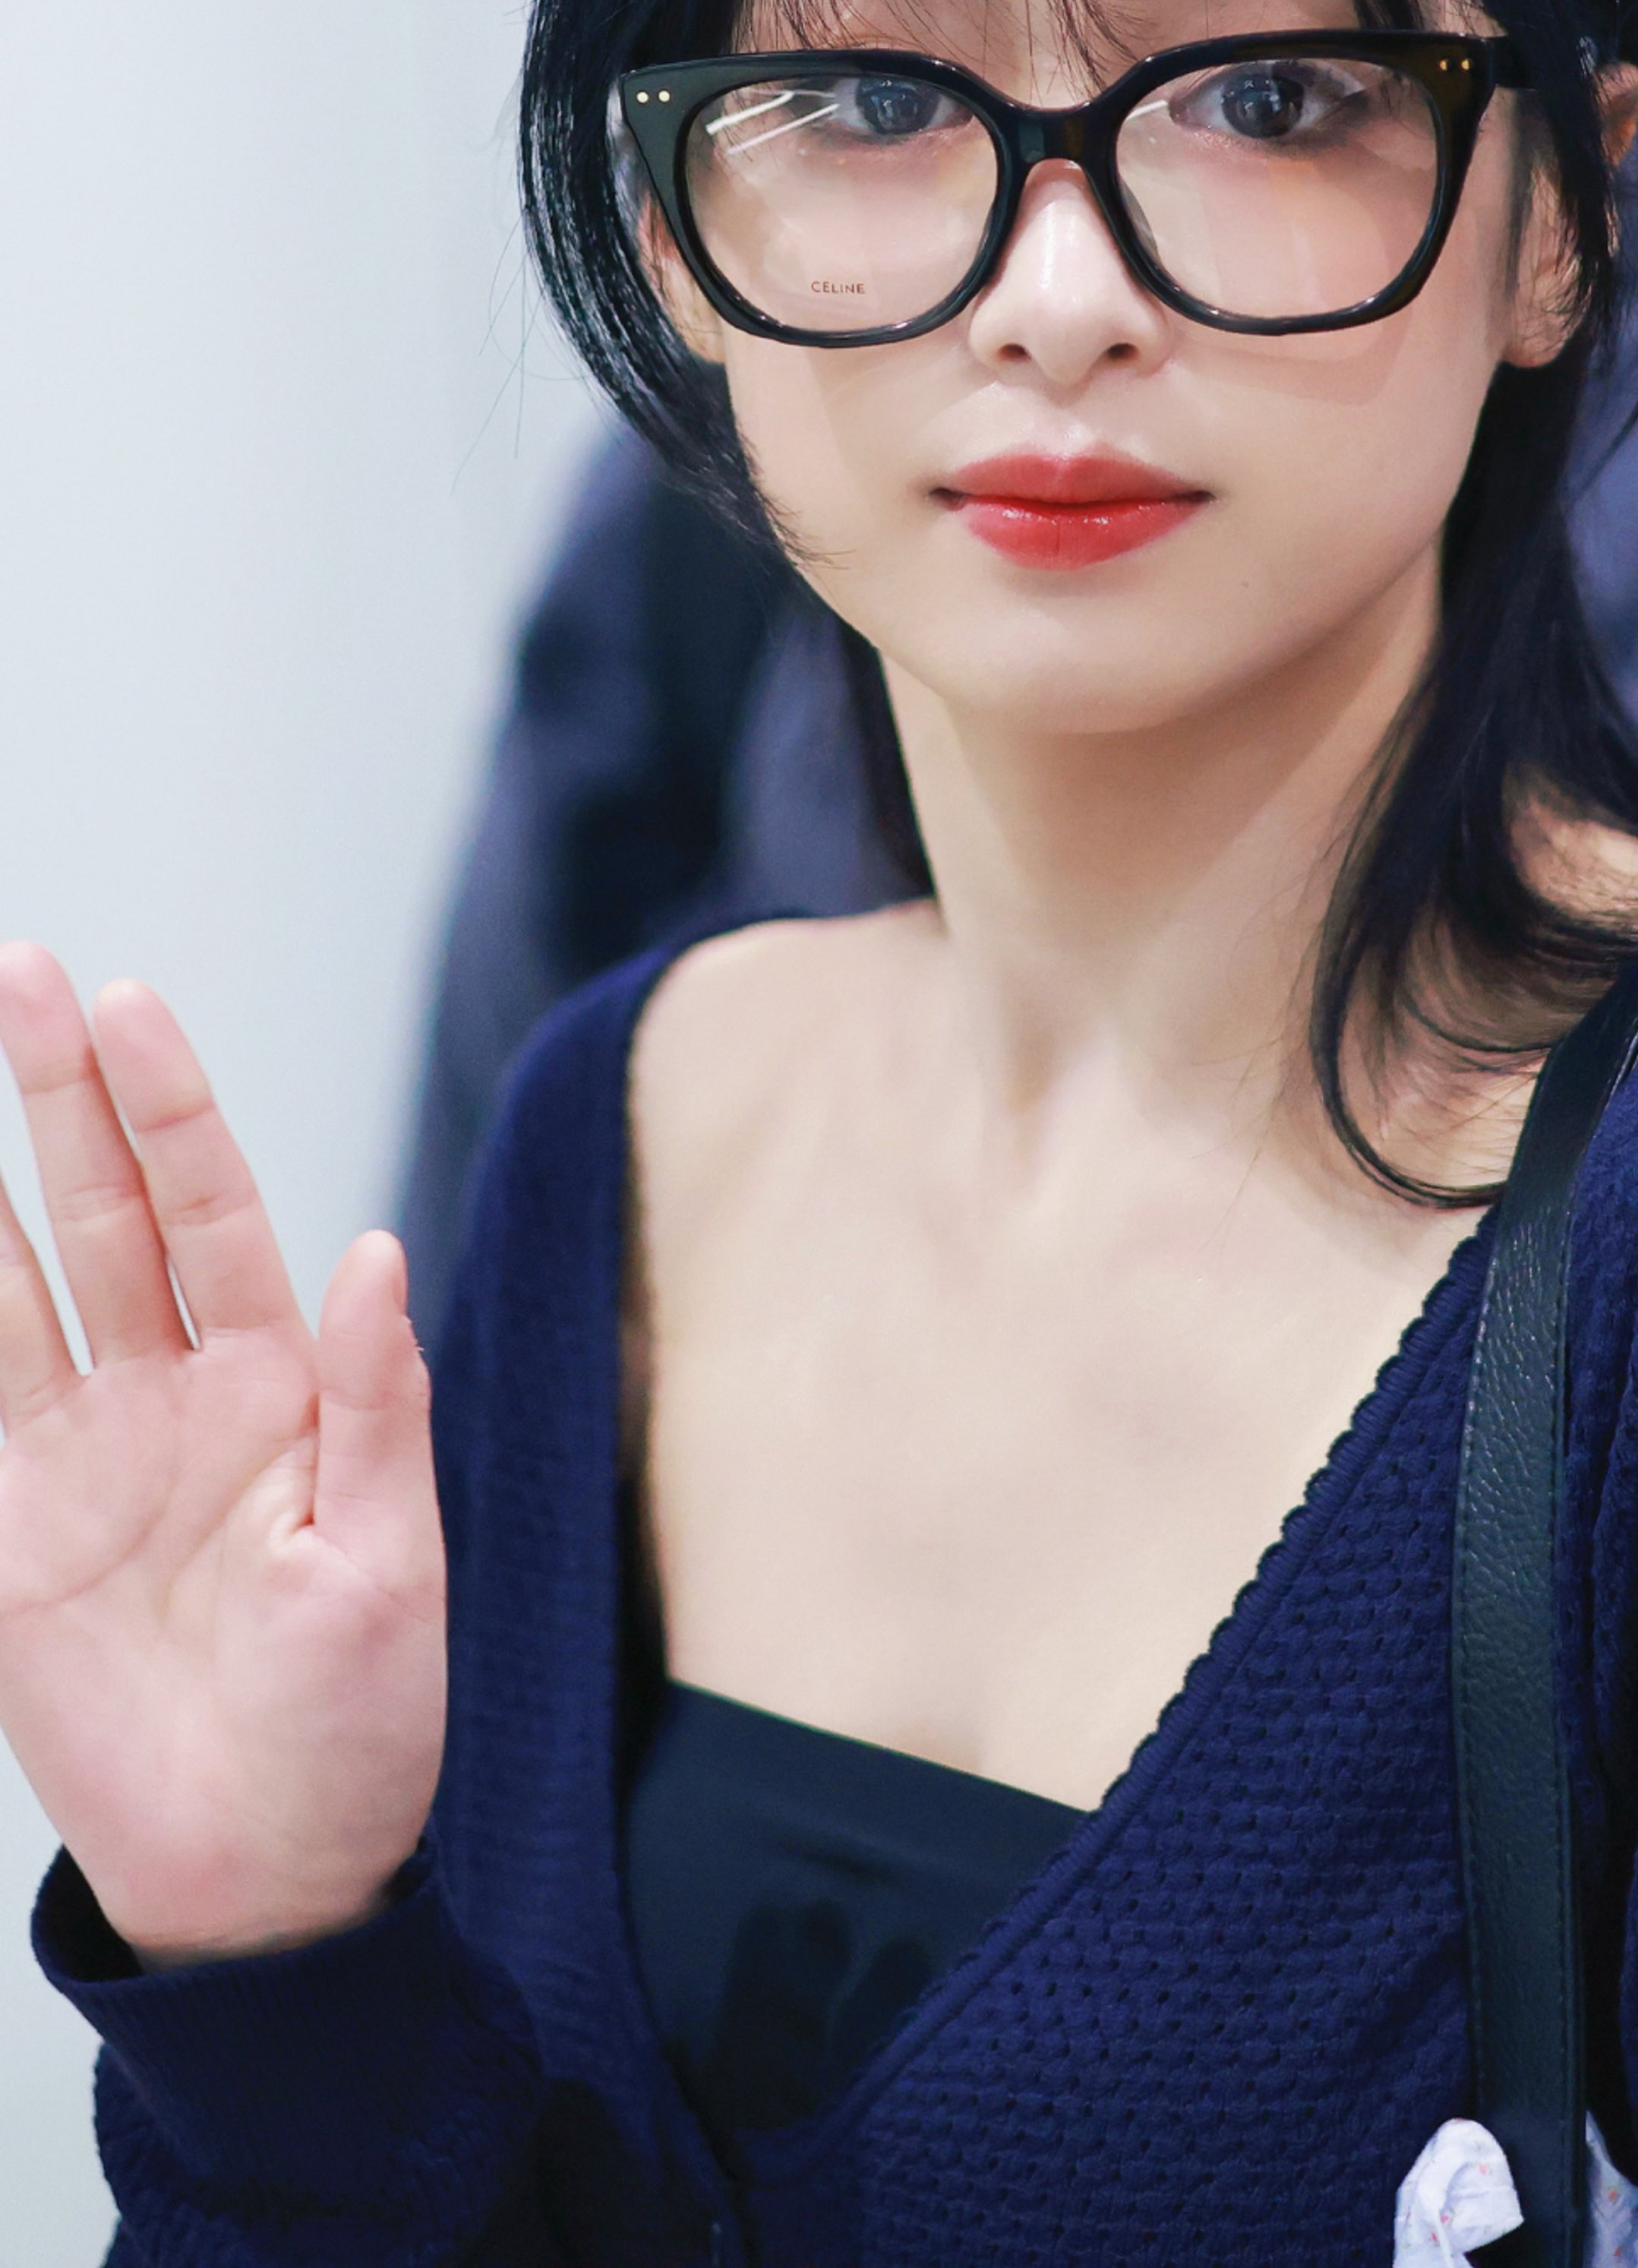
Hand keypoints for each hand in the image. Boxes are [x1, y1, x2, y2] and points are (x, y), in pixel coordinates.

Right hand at [0, 947, 444, 1967]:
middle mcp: (176, 1397)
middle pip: (107, 1210)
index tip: (128, 999)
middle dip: (63, 1091)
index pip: (212, 1209)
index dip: (169, 1104)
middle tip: (23, 972)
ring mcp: (83, 1458)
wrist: (269, 1872)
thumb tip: (378, 1249)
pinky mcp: (12, 1535)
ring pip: (15, 1284)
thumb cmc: (365, 1720)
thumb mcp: (393, 1561)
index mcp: (281, 1386)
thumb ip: (378, 1405)